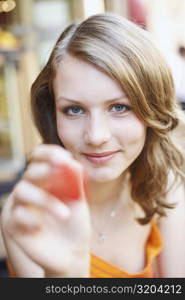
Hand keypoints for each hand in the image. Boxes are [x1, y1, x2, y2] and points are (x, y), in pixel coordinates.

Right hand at [1, 145, 90, 276]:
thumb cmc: (75, 224)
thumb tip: (72, 162)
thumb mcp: (79, 201)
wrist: (72, 253)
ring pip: (23, 190)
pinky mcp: (14, 225)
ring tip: (65, 214)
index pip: (40, 158)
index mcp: (46, 180)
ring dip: (45, 199)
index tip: (66, 157)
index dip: (50, 153)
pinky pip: (17, 215)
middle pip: (31, 171)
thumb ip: (75, 182)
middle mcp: (32, 190)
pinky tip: (42, 227)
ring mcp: (22, 207)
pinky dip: (31, 218)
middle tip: (62, 168)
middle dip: (46, 169)